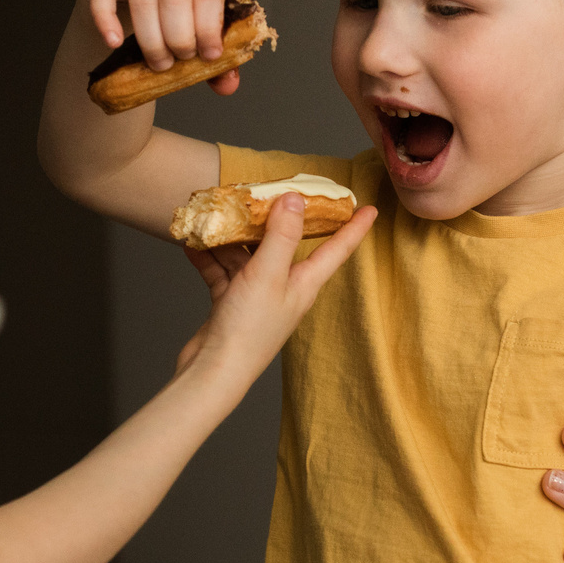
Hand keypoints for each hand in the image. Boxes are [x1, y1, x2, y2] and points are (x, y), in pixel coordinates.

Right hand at [86, 0, 242, 93]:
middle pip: (174, 0)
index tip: (209, 56)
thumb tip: (227, 87)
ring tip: (159, 63)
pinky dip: (105, 21)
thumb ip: (216, 45)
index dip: (209, 29)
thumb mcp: (204, 6)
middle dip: (179, 40)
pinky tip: (113, 43)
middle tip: (180, 60)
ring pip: (142, 2)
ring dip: (151, 42)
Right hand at [172, 193, 375, 383]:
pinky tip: (193, 245)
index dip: (355, 228)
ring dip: (230, 237)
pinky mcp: (231, 303)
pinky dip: (209, 257)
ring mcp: (257, 296)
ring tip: (214, 216)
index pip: (338, 249)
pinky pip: (223, 270)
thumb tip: (296, 199)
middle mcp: (284, 287)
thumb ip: (283, 235)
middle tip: (265, 191)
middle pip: (285, 243)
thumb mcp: (268, 274)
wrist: (212, 370)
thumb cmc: (248, 330)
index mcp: (304, 283)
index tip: (371, 208)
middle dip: (273, 218)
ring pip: (247, 254)